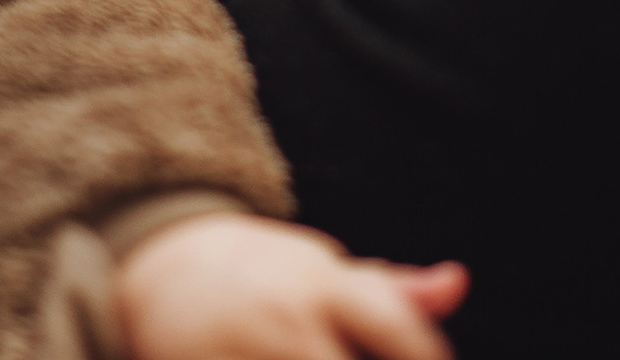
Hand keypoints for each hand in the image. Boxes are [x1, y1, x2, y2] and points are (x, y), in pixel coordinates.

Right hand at [114, 212, 467, 359]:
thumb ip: (394, 291)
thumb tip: (459, 283)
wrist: (160, 267)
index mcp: (321, 286)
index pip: (395, 325)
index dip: (425, 356)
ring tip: (325, 359)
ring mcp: (244, 355)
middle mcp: (286, 320)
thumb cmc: (262, 275)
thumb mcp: (323, 270)